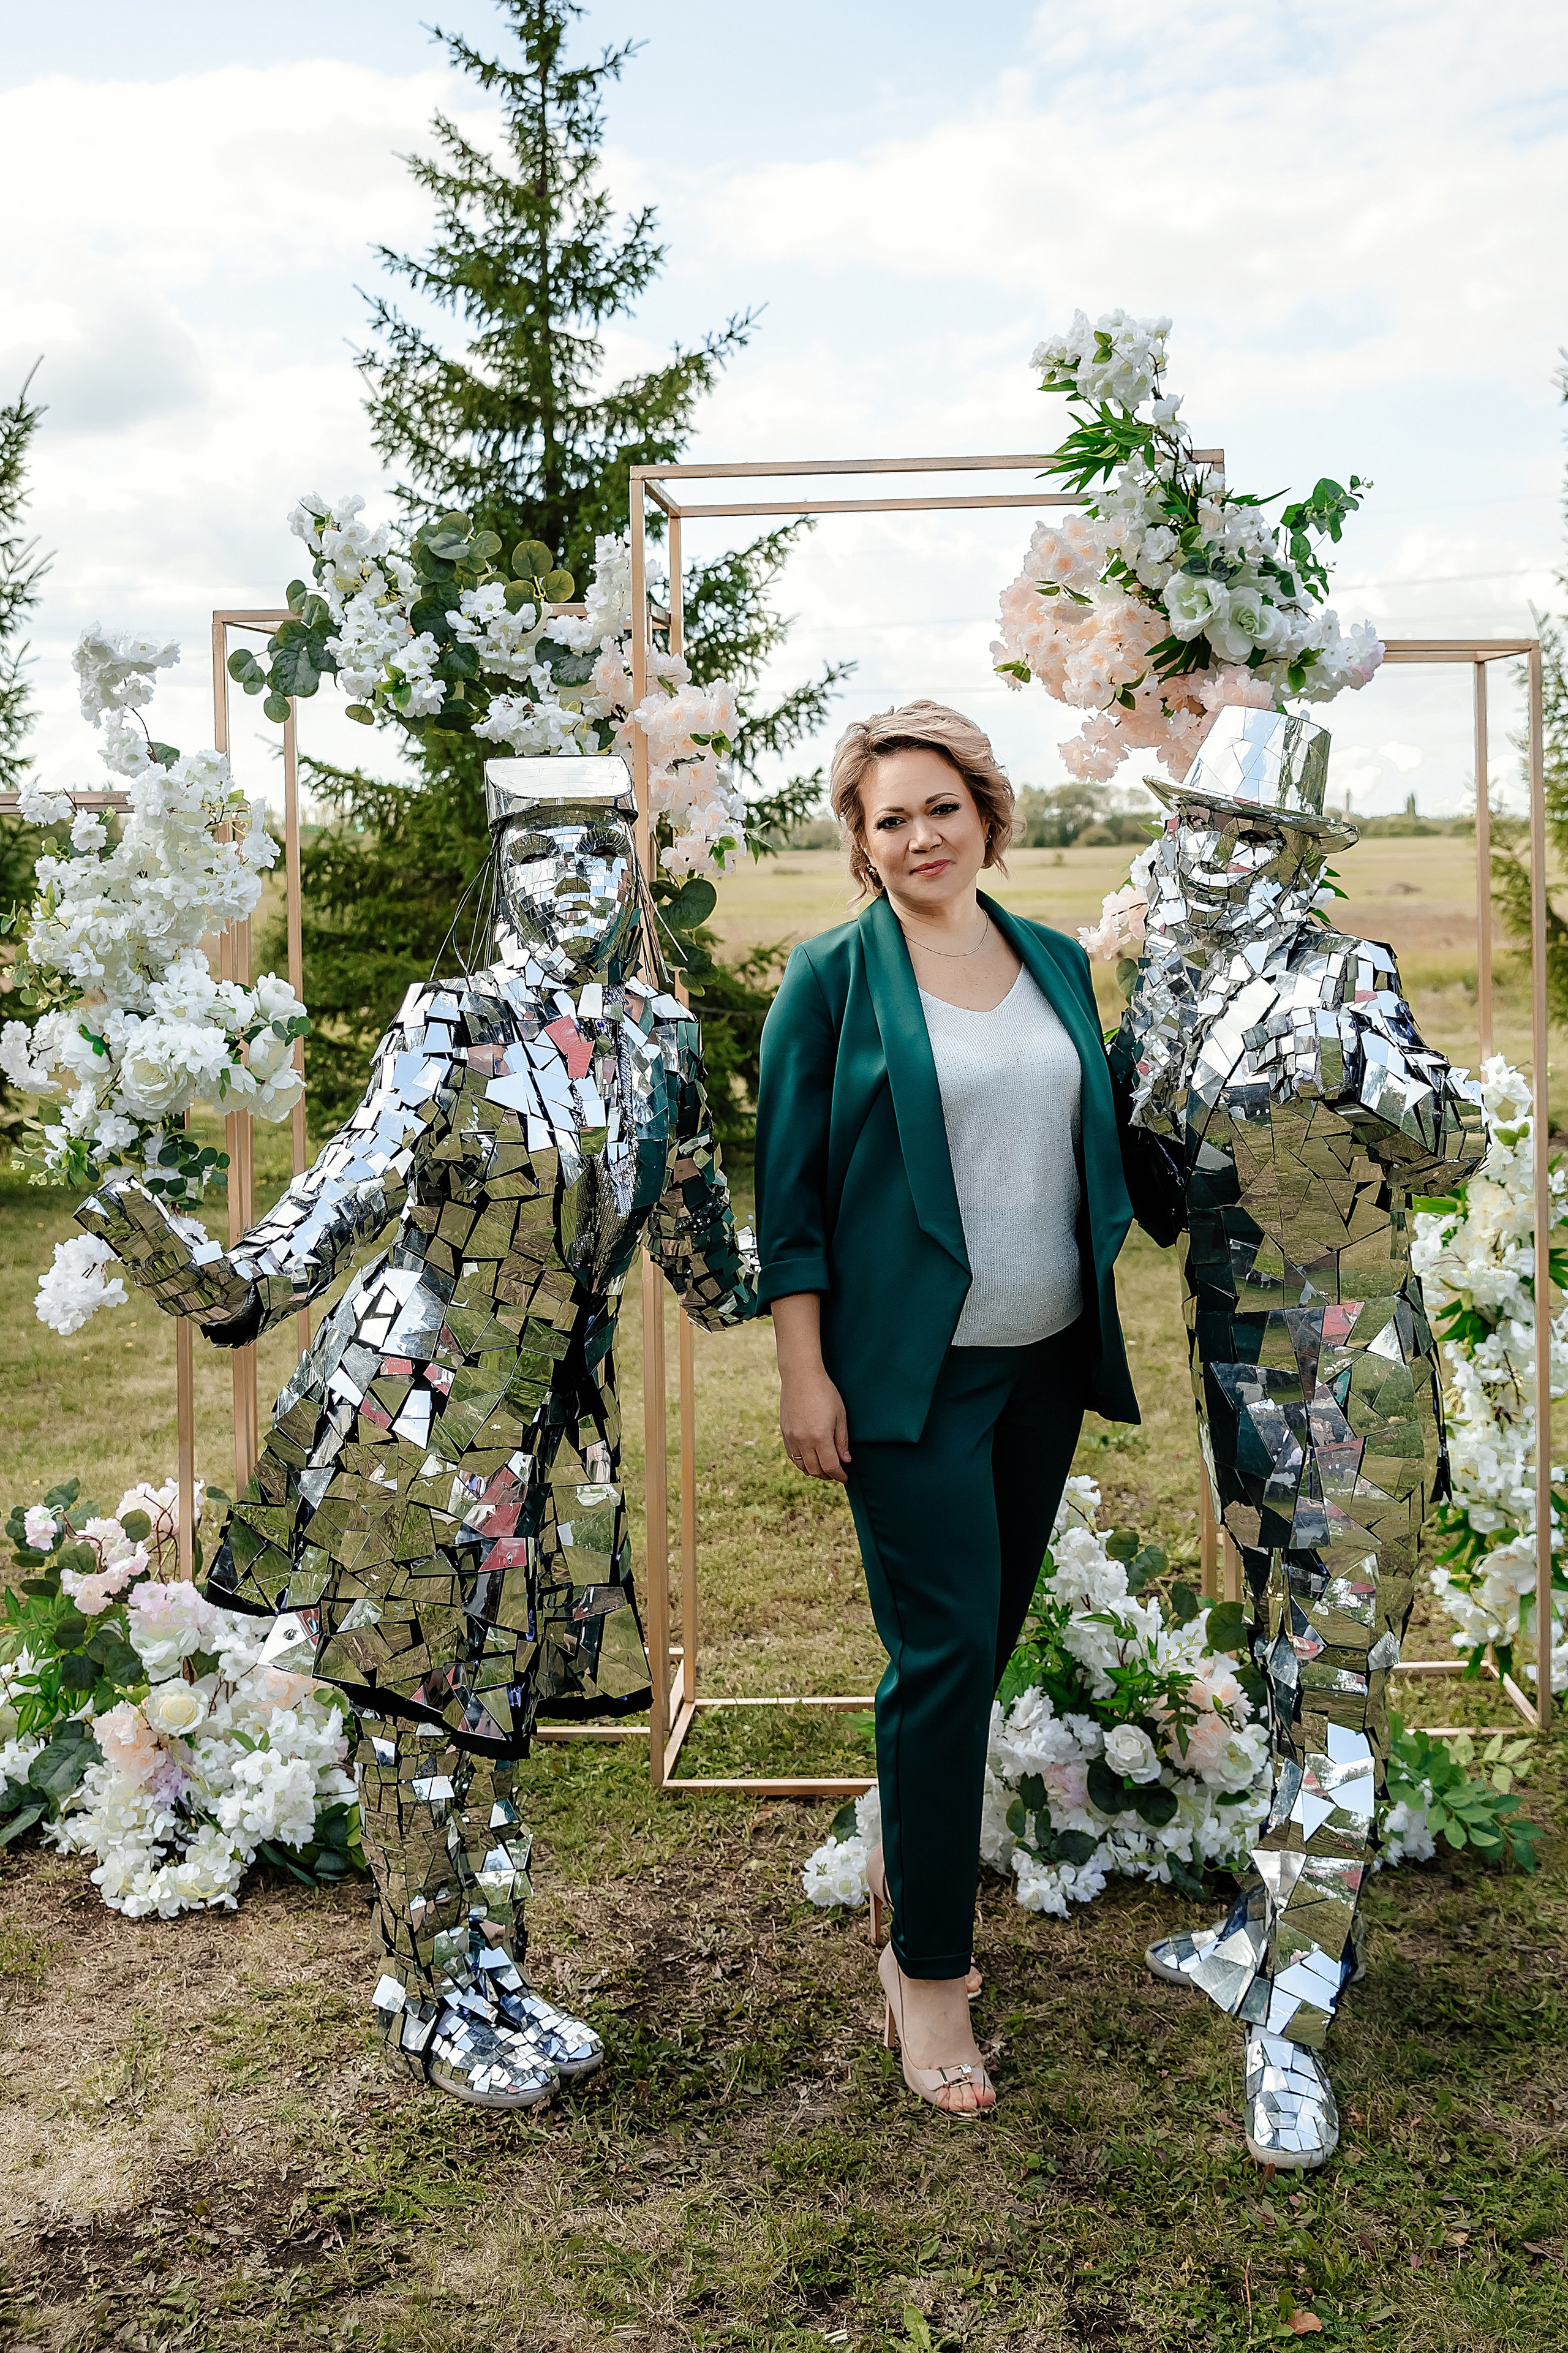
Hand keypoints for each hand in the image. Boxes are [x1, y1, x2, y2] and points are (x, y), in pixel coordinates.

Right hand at [780, 1365, 851, 1483]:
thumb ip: (842, 1440)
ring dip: (814, 1471)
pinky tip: (809, 1460)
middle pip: (815, 1470)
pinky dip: (802, 1463)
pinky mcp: (784, 1433)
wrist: (801, 1376)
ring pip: (802, 1466)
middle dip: (827, 1475)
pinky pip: (792, 1457)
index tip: (845, 1477)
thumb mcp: (840, 1415)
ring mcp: (792, 1438)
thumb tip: (845, 1460)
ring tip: (823, 1469)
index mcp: (820, 1437)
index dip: (839, 1475)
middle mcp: (803, 1440)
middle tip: (836, 1474)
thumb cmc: (825, 1393)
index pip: (830, 1466)